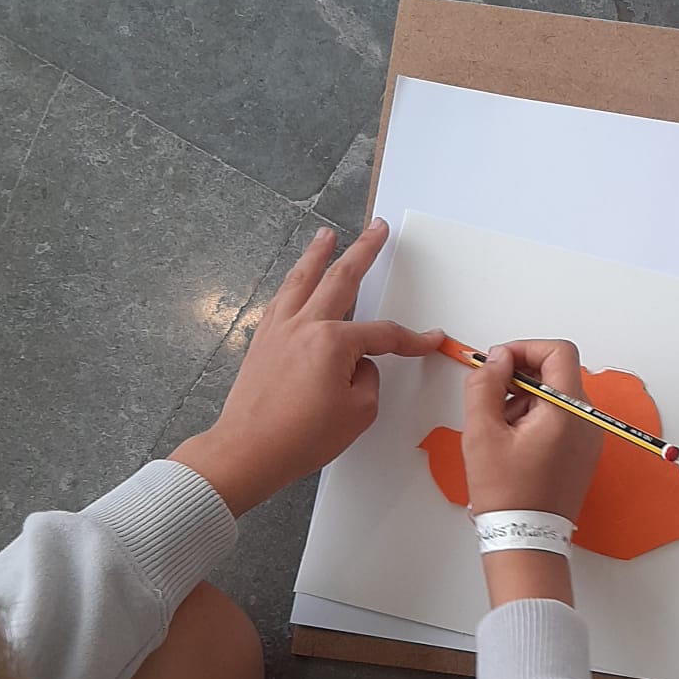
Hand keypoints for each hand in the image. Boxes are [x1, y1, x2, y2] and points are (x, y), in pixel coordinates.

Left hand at [171, 218, 442, 515]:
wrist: (248, 449)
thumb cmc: (300, 436)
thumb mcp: (357, 412)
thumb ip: (367, 379)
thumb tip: (359, 365)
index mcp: (333, 341)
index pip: (384, 334)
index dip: (412, 339)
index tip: (429, 340)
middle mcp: (304, 325)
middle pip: (341, 278)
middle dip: (364, 251)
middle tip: (377, 229)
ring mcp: (279, 329)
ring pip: (302, 279)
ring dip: (318, 254)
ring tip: (326, 235)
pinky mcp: (262, 340)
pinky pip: (281, 299)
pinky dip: (293, 282)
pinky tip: (295, 279)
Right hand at [462, 341, 604, 518]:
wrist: (526, 539)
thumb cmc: (506, 493)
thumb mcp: (482, 432)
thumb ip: (485, 384)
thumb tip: (496, 359)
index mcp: (569, 411)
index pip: (559, 352)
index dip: (525, 348)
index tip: (498, 363)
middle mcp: (588, 421)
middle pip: (557, 373)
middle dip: (520, 379)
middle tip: (491, 401)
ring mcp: (589, 438)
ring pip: (555, 397)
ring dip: (524, 401)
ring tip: (501, 434)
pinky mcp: (582, 453)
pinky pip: (560, 420)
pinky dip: (535, 420)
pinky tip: (513, 445)